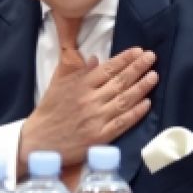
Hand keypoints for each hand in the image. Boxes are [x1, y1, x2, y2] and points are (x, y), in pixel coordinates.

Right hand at [19, 48, 158, 165]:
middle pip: (120, 81)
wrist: (38, 141)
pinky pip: (122, 123)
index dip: (125, 58)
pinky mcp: (100, 137)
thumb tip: (95, 59)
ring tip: (154, 76)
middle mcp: (90, 100)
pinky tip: (147, 103)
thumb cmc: (48, 111)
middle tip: (152, 57)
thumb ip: (76, 70)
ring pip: (124, 100)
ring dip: (141, 87)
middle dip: (138, 67)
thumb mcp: (57, 84)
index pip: (108, 68)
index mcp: (80, 85)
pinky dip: (136, 112)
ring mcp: (96, 119)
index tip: (139, 50)